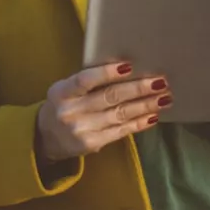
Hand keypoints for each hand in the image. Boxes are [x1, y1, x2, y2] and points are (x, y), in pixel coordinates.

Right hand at [35, 63, 171, 162]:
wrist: (45, 138)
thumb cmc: (63, 105)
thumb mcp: (65, 90)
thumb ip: (88, 82)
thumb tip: (127, 70)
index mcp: (62, 91)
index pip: (85, 80)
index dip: (107, 72)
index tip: (129, 66)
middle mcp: (71, 111)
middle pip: (109, 97)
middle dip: (138, 88)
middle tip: (160, 81)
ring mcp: (82, 129)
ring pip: (119, 114)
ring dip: (145, 105)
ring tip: (164, 98)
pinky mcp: (92, 143)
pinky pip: (120, 131)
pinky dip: (138, 123)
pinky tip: (153, 116)